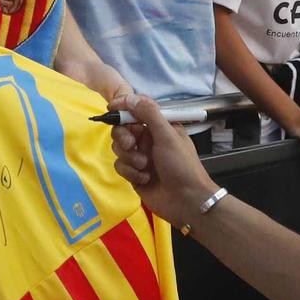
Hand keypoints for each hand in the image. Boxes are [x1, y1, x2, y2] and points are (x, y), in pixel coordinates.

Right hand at [107, 91, 216, 229]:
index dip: (124, 107)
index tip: (112, 108)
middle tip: (130, 144)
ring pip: (119, 149)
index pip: (137, 109)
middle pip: (122, 129)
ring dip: (130, 158)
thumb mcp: (168, 136)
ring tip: (145, 167)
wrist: (187, 201)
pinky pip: (120, 166)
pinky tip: (145, 179)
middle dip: (123, 137)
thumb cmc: (181, 165)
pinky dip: (131, 172)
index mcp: (160, 127)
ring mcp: (140, 156)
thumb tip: (130, 97)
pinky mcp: (134, 173)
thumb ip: (149, 114)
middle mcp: (149, 139)